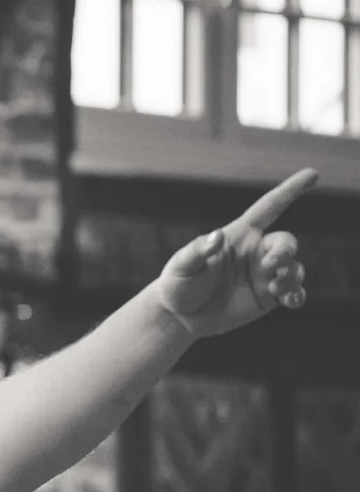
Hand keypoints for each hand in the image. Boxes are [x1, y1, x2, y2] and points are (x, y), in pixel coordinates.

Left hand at [154, 169, 313, 337]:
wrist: (179, 317)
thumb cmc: (178, 284)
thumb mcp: (182, 265)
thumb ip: (199, 251)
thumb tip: (217, 236)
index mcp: (239, 235)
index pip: (269, 207)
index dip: (291, 190)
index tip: (313, 174)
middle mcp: (256, 252)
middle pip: (286, 242)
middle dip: (286, 250)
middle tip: (272, 264)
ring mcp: (264, 275)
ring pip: (294, 267)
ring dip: (292, 275)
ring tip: (277, 288)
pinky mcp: (268, 297)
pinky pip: (294, 292)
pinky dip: (298, 295)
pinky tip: (291, 300)